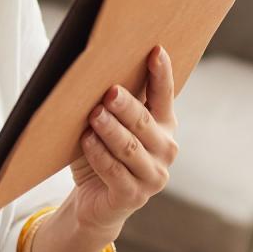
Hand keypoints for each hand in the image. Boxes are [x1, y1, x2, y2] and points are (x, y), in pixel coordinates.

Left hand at [68, 45, 179, 236]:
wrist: (96, 201)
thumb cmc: (102, 153)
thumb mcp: (111, 125)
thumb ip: (114, 104)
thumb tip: (96, 69)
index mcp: (164, 125)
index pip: (165, 95)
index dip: (162, 73)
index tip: (156, 50)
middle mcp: (165, 149)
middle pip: (145, 122)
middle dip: (126, 106)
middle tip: (109, 92)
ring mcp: (153, 175)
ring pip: (130, 147)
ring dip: (110, 130)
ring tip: (94, 115)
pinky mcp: (133, 196)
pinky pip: (115, 172)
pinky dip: (99, 155)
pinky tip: (87, 141)